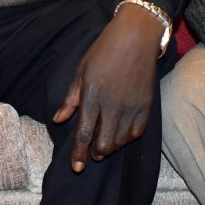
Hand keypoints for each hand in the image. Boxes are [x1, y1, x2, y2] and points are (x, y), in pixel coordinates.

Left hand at [53, 4, 160, 172]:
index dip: (78, 154)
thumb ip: (70, 99)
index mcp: (92, 96)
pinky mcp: (146, 106)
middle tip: (91, 153)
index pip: (84, 134)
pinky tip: (121, 136)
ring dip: (111, 147)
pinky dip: (127, 139)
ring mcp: (131, 107)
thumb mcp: (81, 71)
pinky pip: (136, 133)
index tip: (76, 167)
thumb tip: (58, 120)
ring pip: (120, 141)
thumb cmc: (104, 51)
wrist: (136, 37)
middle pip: (103, 143)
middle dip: (95, 153)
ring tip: (104, 145)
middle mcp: (112, 105)